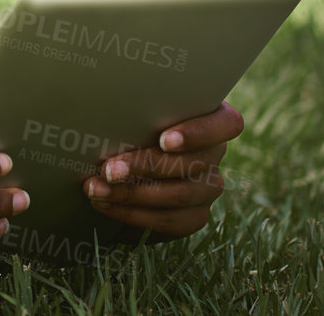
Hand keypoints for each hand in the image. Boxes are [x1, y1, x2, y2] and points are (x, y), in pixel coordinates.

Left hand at [80, 100, 243, 240]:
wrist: (121, 163)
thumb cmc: (129, 122)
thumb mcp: (136, 109)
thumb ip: (135, 107)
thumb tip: (102, 102)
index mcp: (212, 119)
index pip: (227, 124)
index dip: (199, 133)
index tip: (164, 140)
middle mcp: (214, 154)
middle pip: (194, 164)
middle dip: (146, 166)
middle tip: (108, 168)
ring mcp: (208, 187)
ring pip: (180, 195)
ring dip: (132, 193)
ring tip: (96, 188)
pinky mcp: (194, 215)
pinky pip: (169, 221)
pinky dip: (132, 214)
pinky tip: (105, 204)